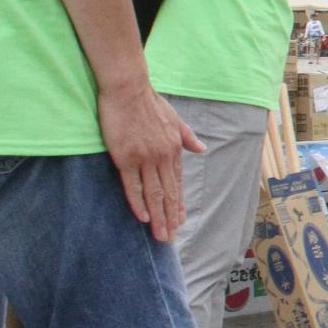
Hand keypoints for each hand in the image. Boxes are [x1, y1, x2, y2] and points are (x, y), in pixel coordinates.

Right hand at [97, 81, 204, 241]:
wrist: (128, 89)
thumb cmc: (149, 101)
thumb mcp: (175, 118)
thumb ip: (187, 136)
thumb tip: (201, 149)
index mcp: (174, 148)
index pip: (178, 182)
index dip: (179, 203)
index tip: (180, 219)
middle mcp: (163, 156)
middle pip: (169, 193)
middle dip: (171, 217)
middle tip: (171, 237)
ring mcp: (144, 158)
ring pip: (154, 194)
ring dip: (158, 217)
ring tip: (160, 235)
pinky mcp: (125, 158)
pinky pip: (133, 185)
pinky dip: (138, 203)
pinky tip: (142, 217)